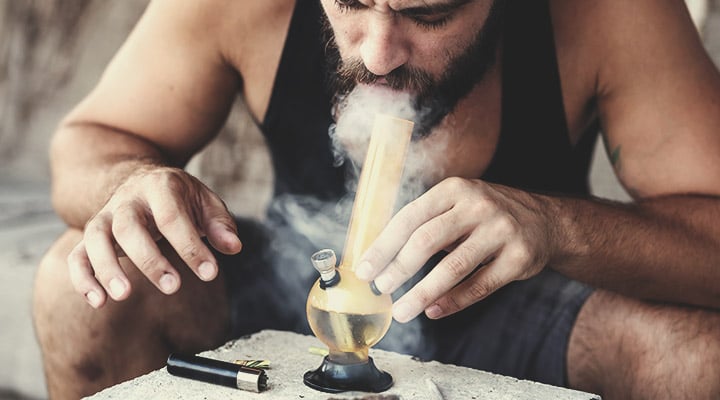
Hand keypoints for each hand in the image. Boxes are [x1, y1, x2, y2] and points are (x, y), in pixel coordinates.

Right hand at [67, 166, 241, 307]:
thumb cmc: (179, 198)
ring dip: (107, 268)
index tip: (210, 273)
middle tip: (173, 287)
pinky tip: (98, 302)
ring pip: (95, 239)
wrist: (138, 180)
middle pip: (129, 227)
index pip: (173, 217)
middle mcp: (128, 201)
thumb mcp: (205, 201)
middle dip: (150, 259)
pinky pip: (77, 255)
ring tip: (123, 296)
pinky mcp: (90, 235)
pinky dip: (83, 278)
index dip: (191, 246)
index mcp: (160, 187)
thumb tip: (234, 247)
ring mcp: (105, 217)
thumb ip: (220, 224)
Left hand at [355, 177, 554, 322]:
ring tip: (403, 311)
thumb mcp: (458, 205)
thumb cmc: (487, 215)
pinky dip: (454, 301)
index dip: (384, 245)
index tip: (365, 269)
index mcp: (454, 190)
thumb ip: (425, 224)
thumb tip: (381, 258)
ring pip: (453, 267)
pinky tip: (434, 311)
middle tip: (381, 289)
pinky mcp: (519, 257)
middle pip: (427, 240)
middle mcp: (477, 205)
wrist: (546, 221)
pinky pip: (480, 285)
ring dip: (422, 293)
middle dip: (398, 268)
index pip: (409, 217)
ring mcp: (501, 230)